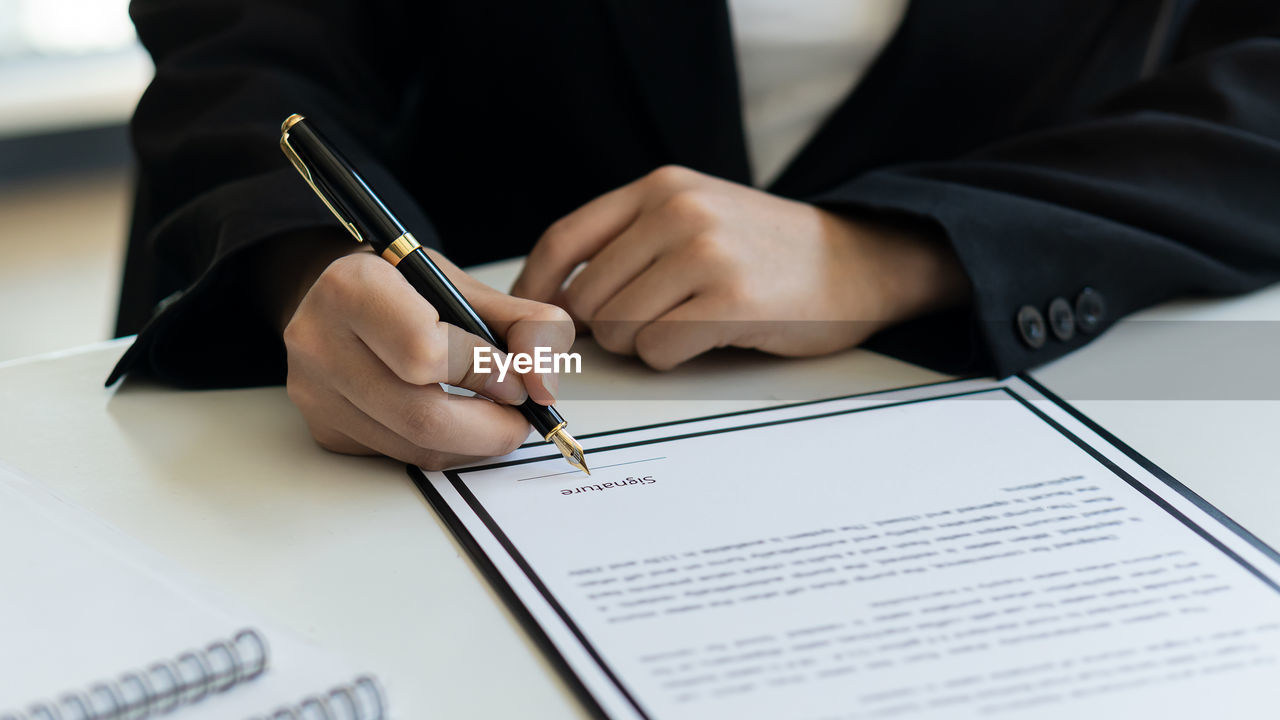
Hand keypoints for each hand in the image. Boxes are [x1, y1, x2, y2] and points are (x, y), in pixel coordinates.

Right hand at [280, 243, 573, 468]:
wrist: (341, 297)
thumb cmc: (406, 287)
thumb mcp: (467, 284)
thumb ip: (524, 324)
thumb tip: (543, 385)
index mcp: (352, 287)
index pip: (425, 352)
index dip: (483, 373)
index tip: (515, 380)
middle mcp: (320, 341)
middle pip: (420, 417)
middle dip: (489, 428)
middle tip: (519, 418)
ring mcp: (316, 392)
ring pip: (413, 448)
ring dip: (470, 444)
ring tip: (494, 416)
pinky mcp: (325, 429)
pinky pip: (398, 457)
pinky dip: (440, 447)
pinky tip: (452, 420)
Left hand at [511, 165, 967, 369]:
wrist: (857, 263)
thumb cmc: (766, 252)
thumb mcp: (696, 214)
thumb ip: (630, 241)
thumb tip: (557, 298)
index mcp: (661, 186)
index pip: (565, 239)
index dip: (535, 287)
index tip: (531, 318)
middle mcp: (679, 211)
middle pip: (587, 296)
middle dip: (607, 326)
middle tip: (650, 325)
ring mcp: (706, 254)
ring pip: (618, 327)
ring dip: (642, 343)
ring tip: (687, 324)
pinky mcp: (731, 302)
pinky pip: (657, 349)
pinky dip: (670, 357)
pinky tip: (706, 338)